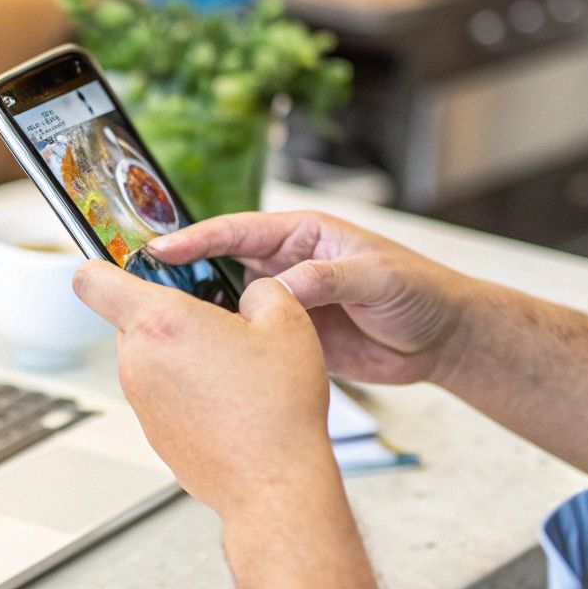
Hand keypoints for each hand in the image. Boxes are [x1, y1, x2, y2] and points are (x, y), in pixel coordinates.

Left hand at [72, 262, 334, 516]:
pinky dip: (184, 388)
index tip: (130, 267)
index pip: (92, 279)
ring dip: (179, 353)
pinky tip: (227, 399)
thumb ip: (261, 289)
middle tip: (215, 322)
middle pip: (130, 318)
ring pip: (148, 355)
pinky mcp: (153, 431)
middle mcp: (138, 361)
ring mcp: (141, 399)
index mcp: (160, 322)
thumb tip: (252, 292)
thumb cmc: (277, 409)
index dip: (104, 266)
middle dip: (167, 313)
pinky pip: (160, 392)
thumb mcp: (286, 322)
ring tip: (230, 367)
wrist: (274, 482)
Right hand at [146, 212, 472, 386]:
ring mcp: (285, 304)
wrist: (443, 341)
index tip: (160, 248)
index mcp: (303, 235)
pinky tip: (202, 358)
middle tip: (144, 286)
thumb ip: (327, 277)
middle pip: (220, 264)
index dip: (196, 238)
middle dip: (183, 273)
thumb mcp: (377, 276)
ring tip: (164, 325)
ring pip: (229, 305)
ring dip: (201, 314)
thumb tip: (278, 288)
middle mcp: (286, 265)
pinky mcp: (289, 339)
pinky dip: (224, 347)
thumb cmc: (420, 292)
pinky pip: (248, 340)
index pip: (238, 231)